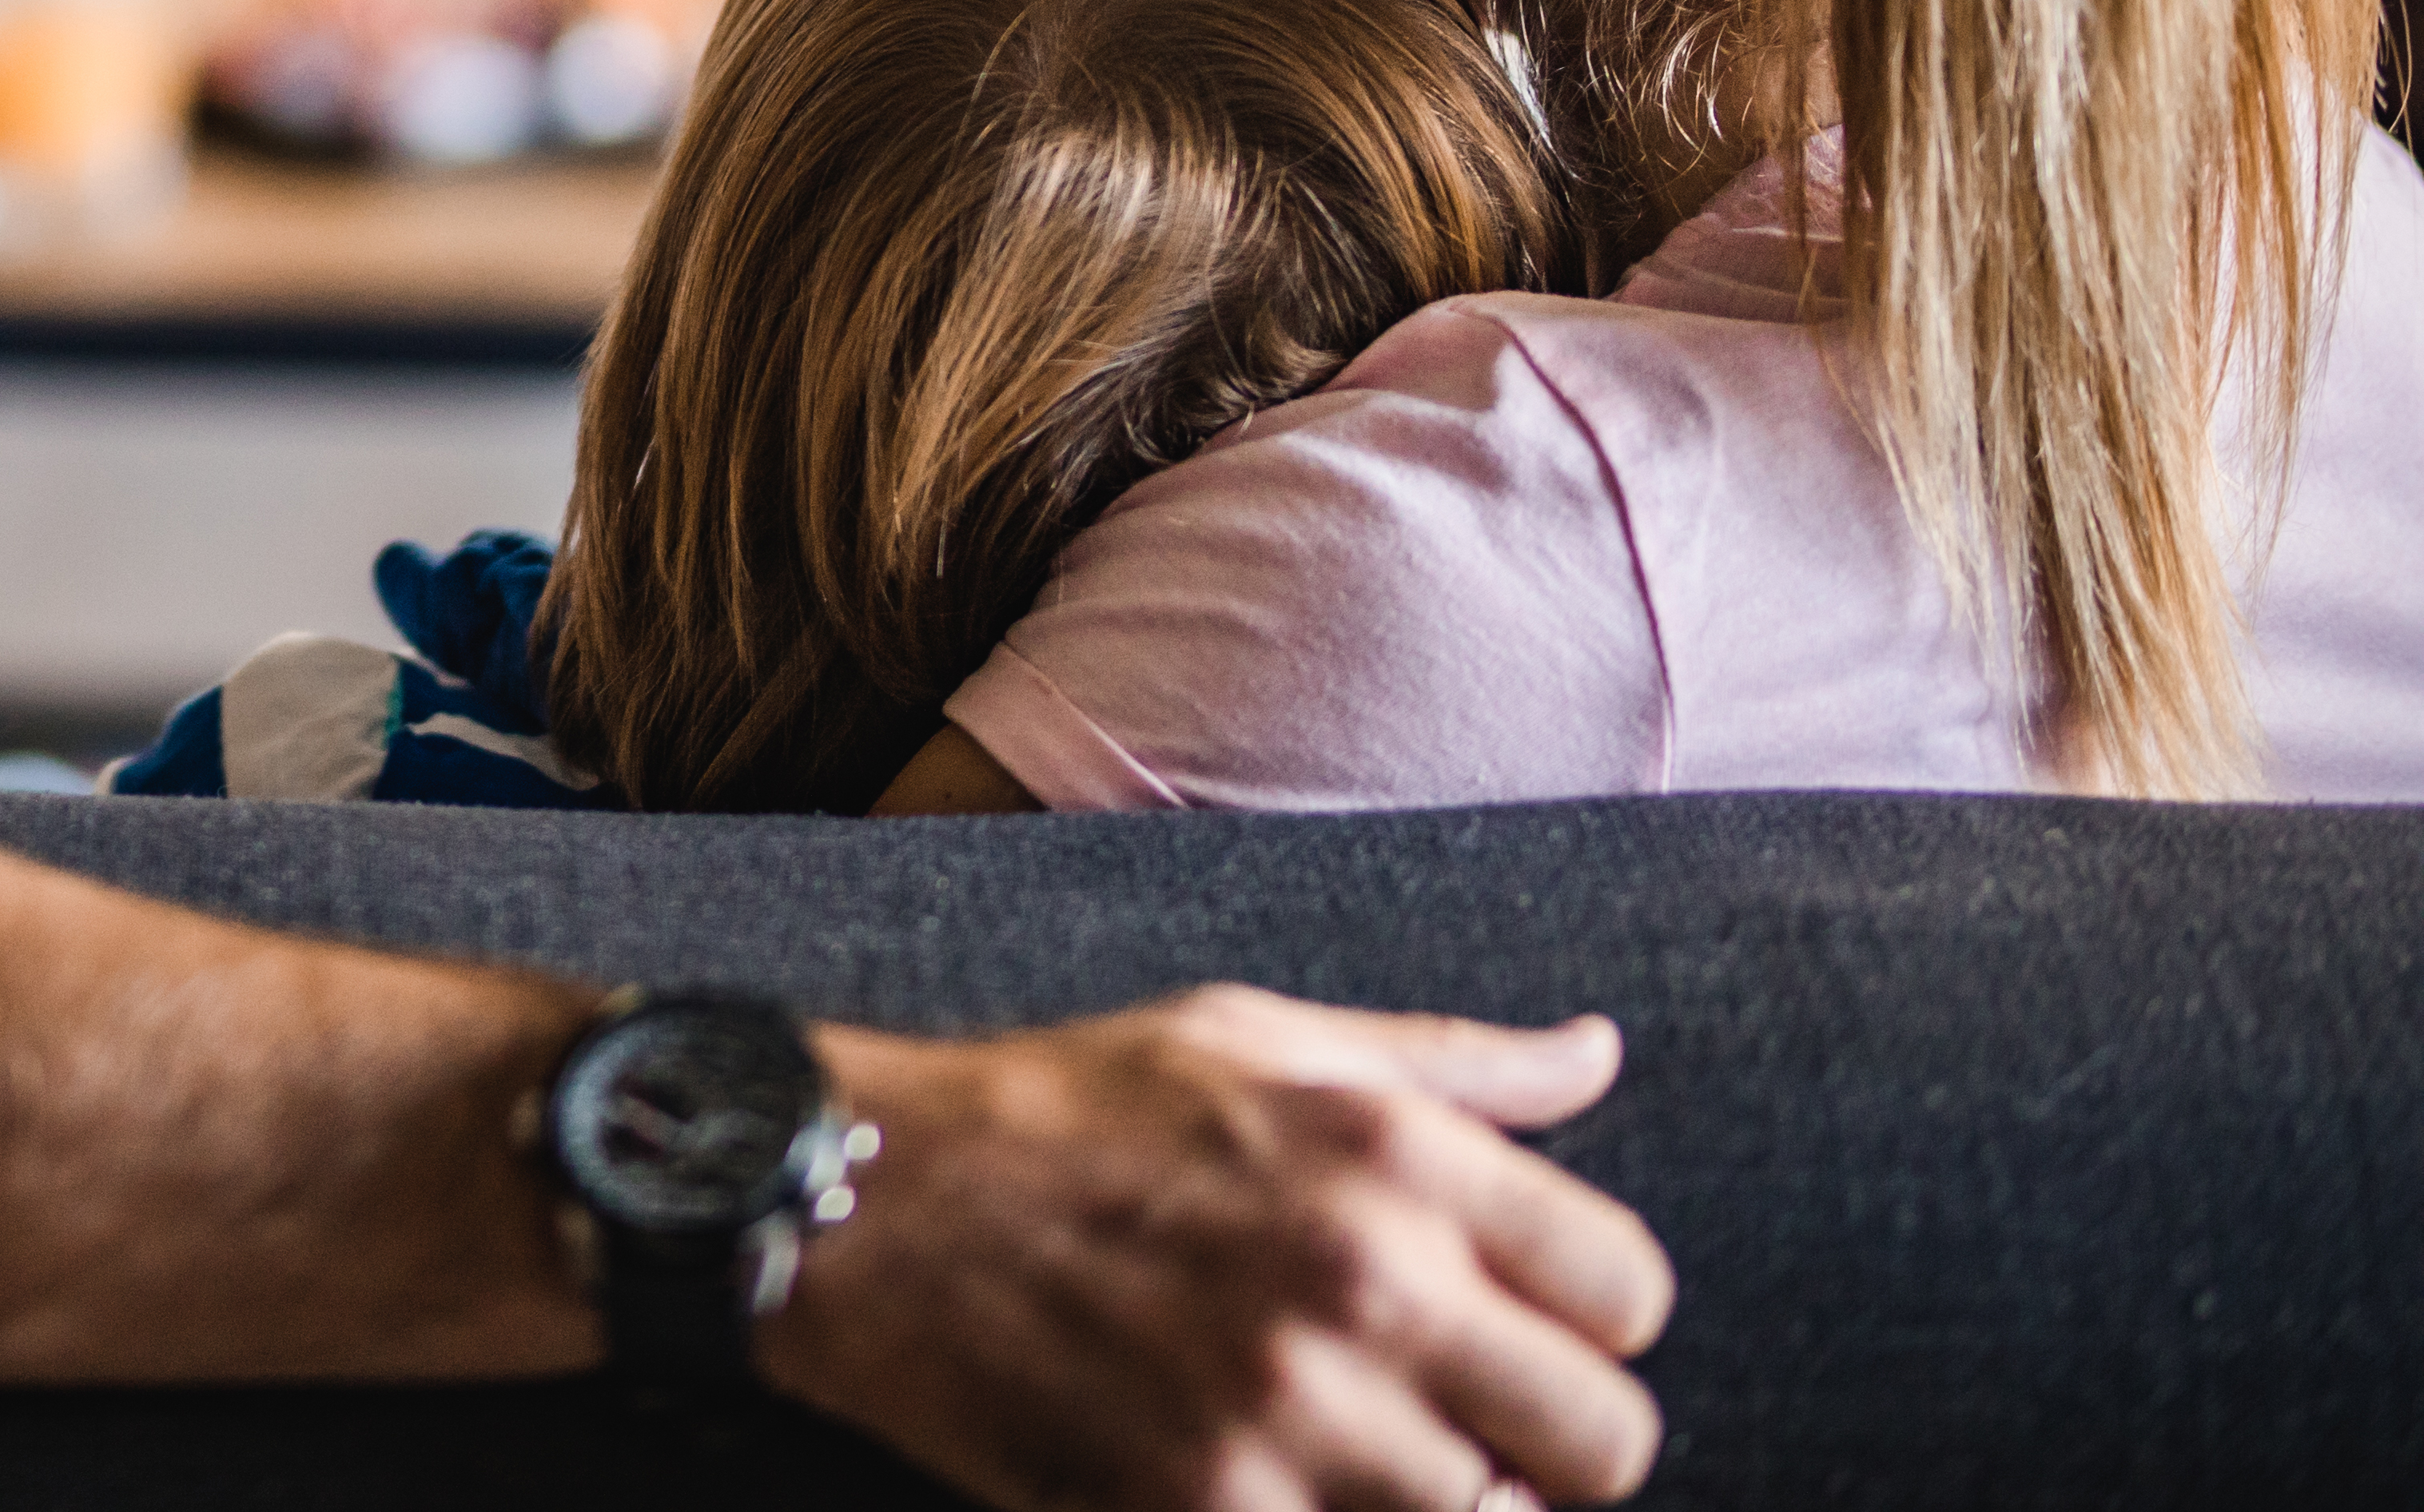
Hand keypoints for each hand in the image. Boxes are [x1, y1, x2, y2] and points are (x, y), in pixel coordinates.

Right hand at [767, 988, 1670, 1509]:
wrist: (872, 1204)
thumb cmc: (1069, 1108)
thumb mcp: (1256, 1037)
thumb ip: (1449, 1064)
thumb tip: (1599, 1052)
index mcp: (1394, 1156)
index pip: (1631, 1292)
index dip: (1586, 1321)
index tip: (1515, 1324)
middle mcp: (1366, 1284)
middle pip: (1606, 1441)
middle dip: (1549, 1440)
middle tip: (1461, 1418)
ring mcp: (1292, 1414)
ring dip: (1434, 1496)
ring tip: (1352, 1449)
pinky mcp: (1213, 1508)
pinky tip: (1265, 1475)